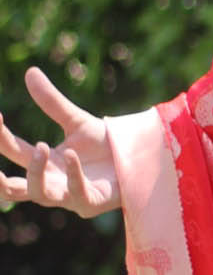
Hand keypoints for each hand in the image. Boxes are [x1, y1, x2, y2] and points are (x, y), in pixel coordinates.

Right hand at [0, 68, 121, 216]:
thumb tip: (30, 71)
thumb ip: (52, 102)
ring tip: (41, 147)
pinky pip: (77, 193)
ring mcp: (69, 197)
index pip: (13, 151)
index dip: (0, 136)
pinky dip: (72, 175)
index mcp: (45, 164)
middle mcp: (51, 184)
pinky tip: (72, 154)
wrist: (137, 159)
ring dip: (35, 173)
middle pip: (14, 188)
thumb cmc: (103, 146)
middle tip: (1, 141)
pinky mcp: (91, 203)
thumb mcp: (76, 121)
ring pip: (40, 194)